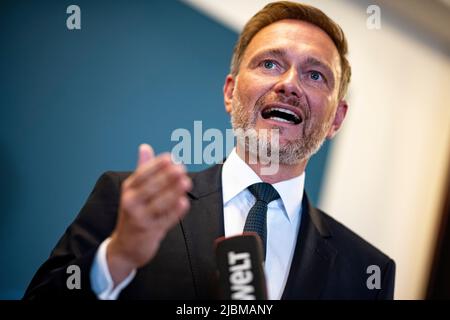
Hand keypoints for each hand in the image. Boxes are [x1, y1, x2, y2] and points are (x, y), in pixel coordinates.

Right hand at [106, 144, 191, 284]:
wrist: (125, 247)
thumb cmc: (134, 214)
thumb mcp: (134, 191)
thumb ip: (142, 169)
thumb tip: (145, 147)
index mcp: (128, 189)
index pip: (142, 174)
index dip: (156, 165)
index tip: (170, 158)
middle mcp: (131, 203)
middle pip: (151, 187)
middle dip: (167, 177)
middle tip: (181, 168)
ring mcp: (140, 218)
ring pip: (159, 203)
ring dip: (174, 192)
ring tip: (186, 182)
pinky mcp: (150, 232)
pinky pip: (165, 220)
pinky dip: (175, 212)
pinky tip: (184, 202)